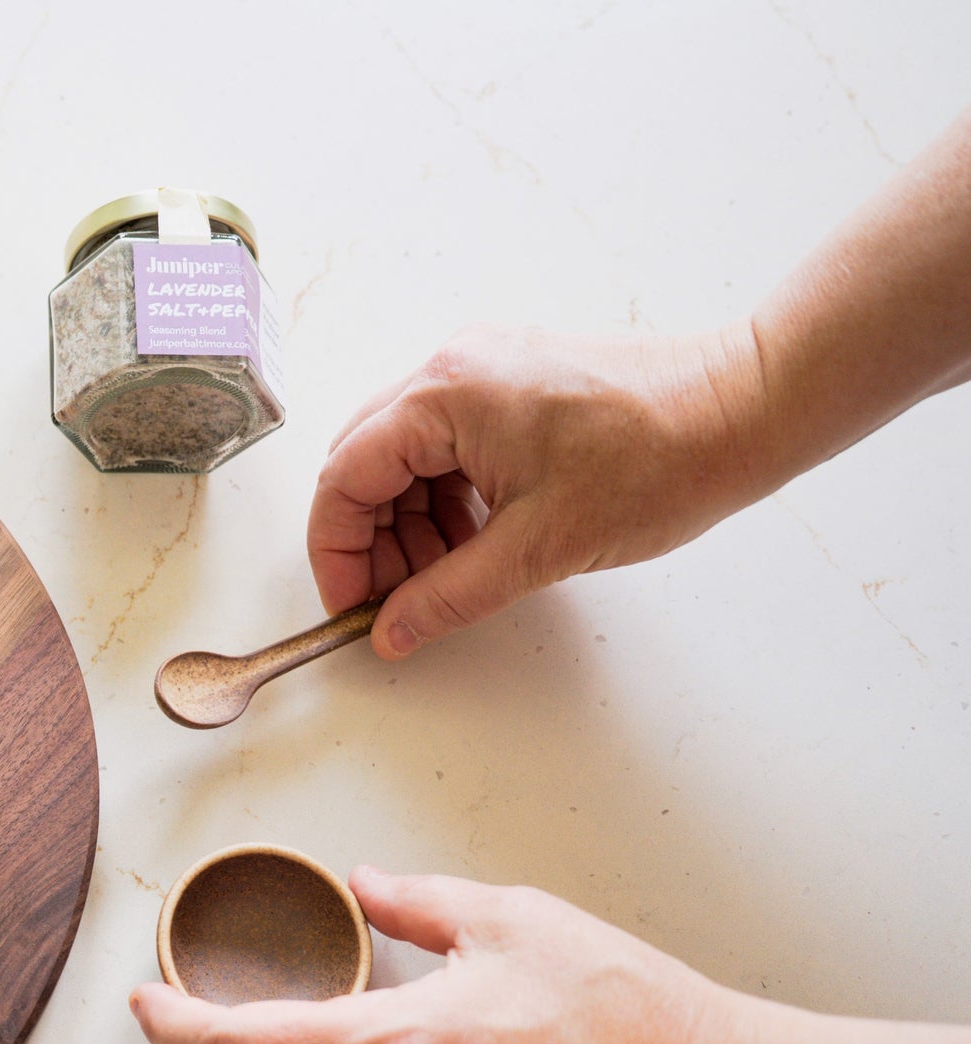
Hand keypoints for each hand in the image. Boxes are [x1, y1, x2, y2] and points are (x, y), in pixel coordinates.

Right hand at [309, 323, 776, 658]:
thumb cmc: (659, 459)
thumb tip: (391, 631)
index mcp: (443, 396)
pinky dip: (444, 498)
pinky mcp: (514, 382)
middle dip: (369, 541)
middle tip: (397, 599)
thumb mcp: (539, 548)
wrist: (747, 408)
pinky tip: (475, 540)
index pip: (344, 479)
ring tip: (445, 576)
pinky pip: (446, 444)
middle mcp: (451, 369)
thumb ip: (448, 596)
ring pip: (403, 457)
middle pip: (363, 464)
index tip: (354, 607)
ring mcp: (483, 370)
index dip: (337, 553)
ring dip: (408, 523)